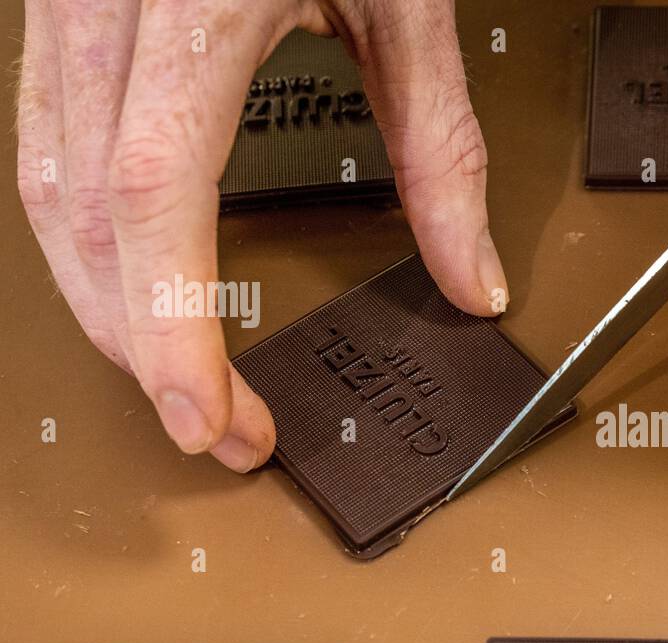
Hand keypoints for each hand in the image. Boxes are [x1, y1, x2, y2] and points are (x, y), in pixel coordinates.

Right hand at [16, 0, 505, 470]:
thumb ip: (441, 151)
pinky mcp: (62, 11)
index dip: (172, 325)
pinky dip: (91, 236)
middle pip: (83, 214)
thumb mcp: (406, 3)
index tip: (211, 415)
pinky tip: (138, 282)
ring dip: (110, 302)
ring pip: (44, 187)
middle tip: (221, 424)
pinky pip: (46, 141)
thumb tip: (472, 275)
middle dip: (146, 343)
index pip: (155, 196)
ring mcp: (64, 0)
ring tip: (183, 375)